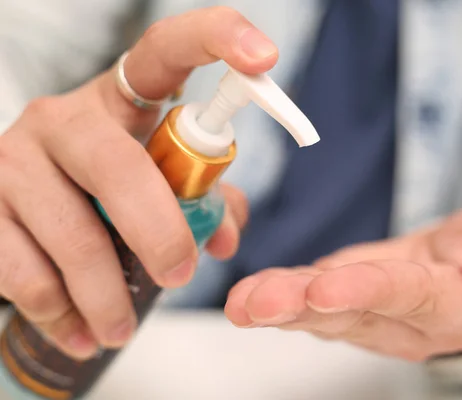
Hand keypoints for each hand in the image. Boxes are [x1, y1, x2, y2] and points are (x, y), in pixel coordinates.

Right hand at [0, 7, 269, 357]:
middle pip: (119, 166)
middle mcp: (63, 118)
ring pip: (72, 233)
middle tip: (179, 276)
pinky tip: (79, 333)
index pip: (165, 49)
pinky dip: (58, 313)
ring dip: (105, 294)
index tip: (265, 56)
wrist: (15, 212)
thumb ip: (201, 203)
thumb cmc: (104, 193)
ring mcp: (13, 158)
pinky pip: (23, 272)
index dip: (217, 39)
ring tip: (120, 329)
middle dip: (158, 232)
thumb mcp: (157, 185)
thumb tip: (223, 239)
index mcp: (121, 100)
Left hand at [225, 205, 461, 360]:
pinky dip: (283, 294)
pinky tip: (250, 293)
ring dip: (280, 306)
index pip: (411, 298)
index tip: (326, 288)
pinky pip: (314, 300)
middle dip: (302, 307)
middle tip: (254, 303)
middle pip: (353, 315)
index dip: (368, 291)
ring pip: (324, 314)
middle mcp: (409, 323)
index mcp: (459, 308)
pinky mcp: (350, 299)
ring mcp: (374, 315)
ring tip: (240, 302)